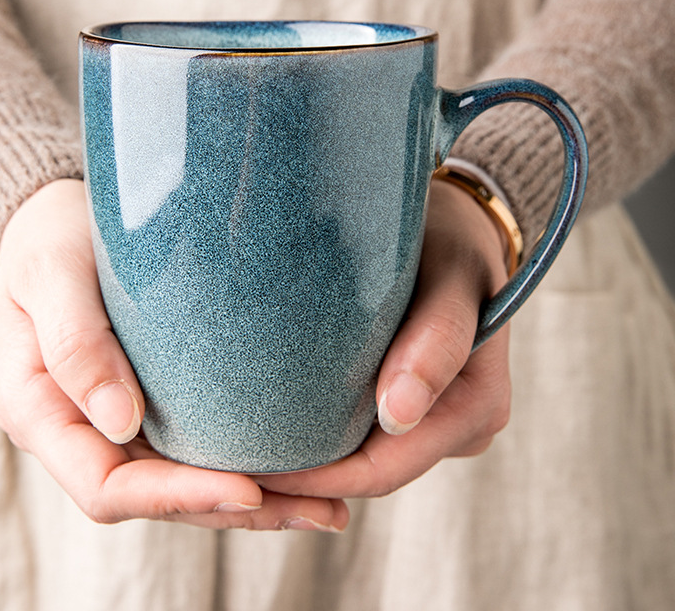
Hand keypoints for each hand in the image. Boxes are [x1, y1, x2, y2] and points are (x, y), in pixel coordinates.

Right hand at [0, 179, 347, 530]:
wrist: (54, 222)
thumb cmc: (48, 241)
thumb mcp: (49, 275)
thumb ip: (73, 344)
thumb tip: (122, 423)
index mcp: (40, 414)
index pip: (106, 488)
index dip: (176, 497)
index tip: (249, 489)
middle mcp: (82, 432)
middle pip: (158, 498)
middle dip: (236, 509)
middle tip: (321, 510)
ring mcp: (117, 423)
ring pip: (185, 483)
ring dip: (256, 500)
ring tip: (329, 505)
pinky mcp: (150, 405)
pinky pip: (196, 448)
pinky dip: (247, 463)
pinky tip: (302, 461)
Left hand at [258, 180, 511, 498]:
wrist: (457, 227)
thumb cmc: (452, 241)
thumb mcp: (451, 276)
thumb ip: (438, 337)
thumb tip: (398, 413)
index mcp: (477, 407)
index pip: (384, 469)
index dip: (317, 480)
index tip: (251, 471)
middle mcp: (460, 426)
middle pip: (370, 473)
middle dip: (304, 476)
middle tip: (230, 461)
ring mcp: (436, 420)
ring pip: (364, 458)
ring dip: (310, 457)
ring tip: (244, 445)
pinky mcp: (414, 405)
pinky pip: (364, 433)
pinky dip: (323, 430)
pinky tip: (276, 418)